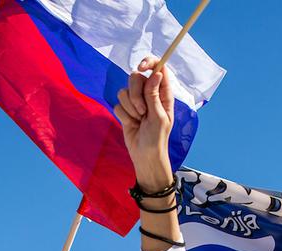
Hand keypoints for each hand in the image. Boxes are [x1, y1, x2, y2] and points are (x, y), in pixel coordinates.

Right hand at [114, 56, 175, 188]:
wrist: (145, 156)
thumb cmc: (157, 138)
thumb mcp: (159, 117)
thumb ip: (155, 95)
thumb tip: (156, 73)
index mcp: (163, 93)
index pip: (158, 68)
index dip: (149, 63)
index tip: (141, 67)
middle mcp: (149, 94)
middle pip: (135, 77)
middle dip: (135, 94)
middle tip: (142, 111)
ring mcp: (136, 102)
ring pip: (124, 91)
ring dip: (130, 108)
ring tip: (139, 120)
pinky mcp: (125, 110)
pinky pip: (118, 104)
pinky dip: (123, 115)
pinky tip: (132, 125)